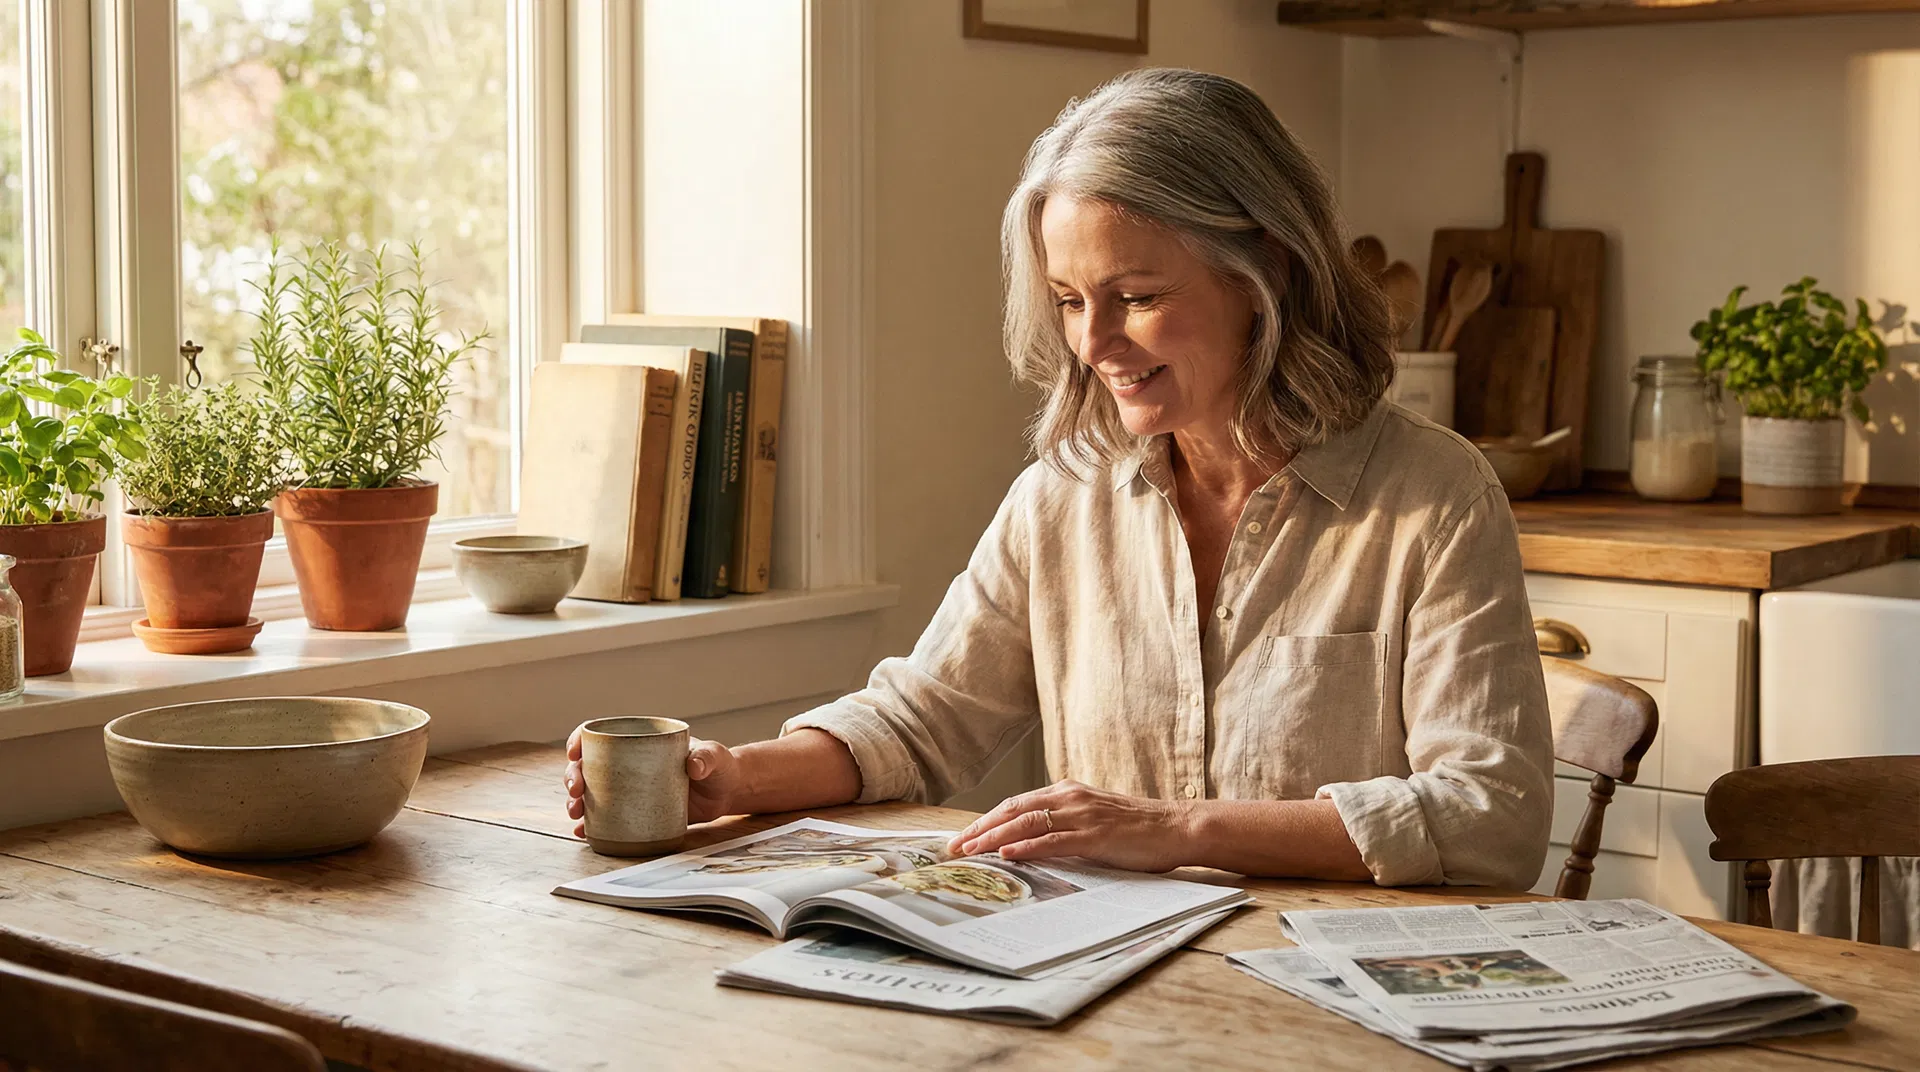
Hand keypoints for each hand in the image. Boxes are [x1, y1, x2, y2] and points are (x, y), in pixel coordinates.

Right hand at [563, 726, 748, 837]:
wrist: (726, 793)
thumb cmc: (718, 766)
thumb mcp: (714, 757)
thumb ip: (707, 758)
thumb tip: (694, 766)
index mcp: (640, 741)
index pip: (601, 735)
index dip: (580, 740)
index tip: (575, 752)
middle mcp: (627, 764)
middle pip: (588, 766)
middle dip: (573, 776)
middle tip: (577, 790)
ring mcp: (629, 790)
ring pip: (591, 793)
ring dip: (576, 802)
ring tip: (576, 814)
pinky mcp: (635, 813)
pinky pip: (606, 818)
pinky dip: (591, 826)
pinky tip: (584, 833)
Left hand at [944, 780, 1195, 872]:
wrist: (1176, 827)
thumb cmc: (1137, 829)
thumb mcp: (1092, 820)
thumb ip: (1063, 826)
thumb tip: (1030, 844)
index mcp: (1067, 792)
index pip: (1015, 804)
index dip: (986, 821)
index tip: (962, 838)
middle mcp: (1070, 797)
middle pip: (1012, 810)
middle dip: (979, 830)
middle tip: (953, 848)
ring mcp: (1082, 815)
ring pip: (1026, 823)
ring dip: (993, 838)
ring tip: (969, 852)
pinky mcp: (1095, 835)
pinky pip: (1053, 839)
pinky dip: (1026, 846)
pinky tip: (1007, 854)